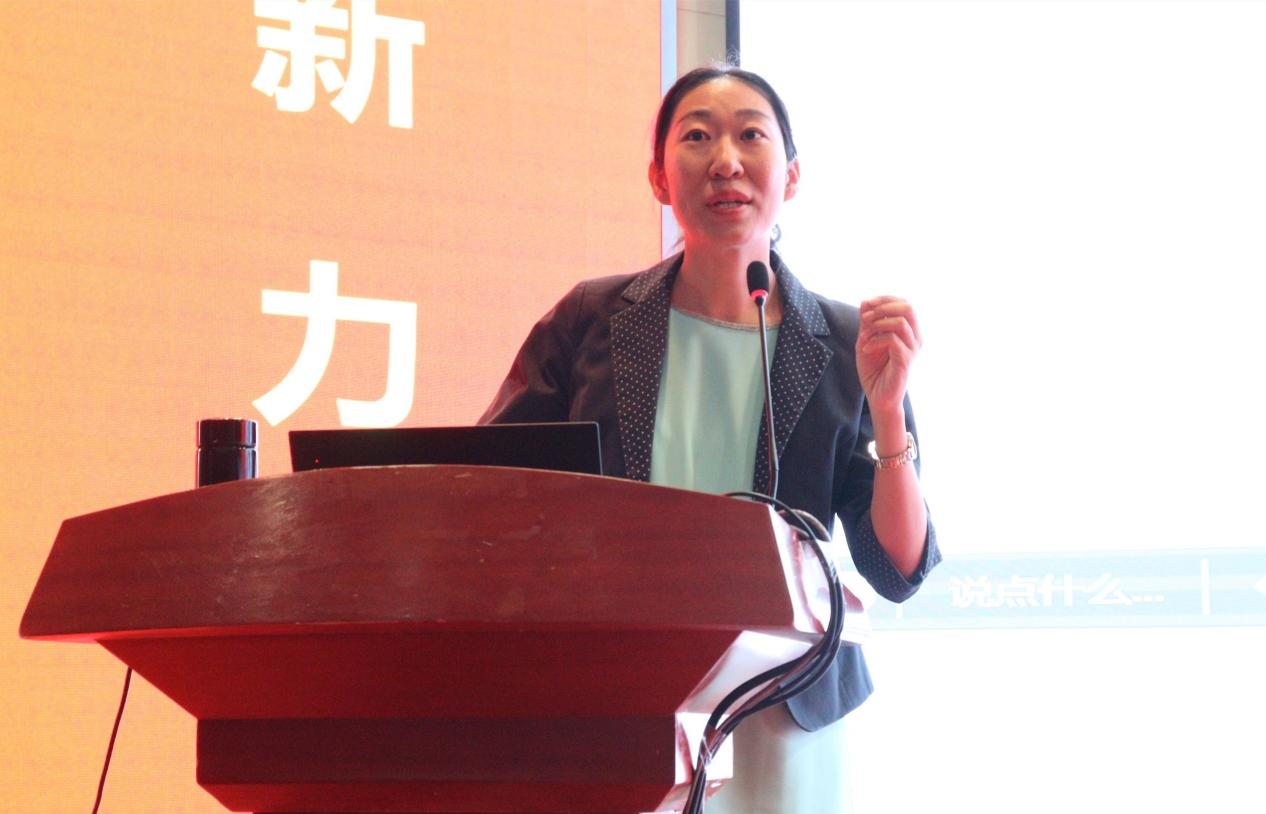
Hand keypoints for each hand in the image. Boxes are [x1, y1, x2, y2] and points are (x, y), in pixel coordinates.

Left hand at [856, 296, 921, 414]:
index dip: (885, 299)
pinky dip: (875, 340)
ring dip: (877, 324)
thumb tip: (865, 301)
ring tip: (863, 336)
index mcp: (908, 331)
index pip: (904, 304)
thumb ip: (867, 323)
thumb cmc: (874, 370)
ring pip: (901, 322)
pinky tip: (865, 348)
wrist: (878, 397)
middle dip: (883, 308)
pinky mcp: (905, 361)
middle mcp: (915, 338)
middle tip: (865, 318)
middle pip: (908, 308)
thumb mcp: (866, 341)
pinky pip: (892, 340)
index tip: (867, 304)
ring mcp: (912, 349)